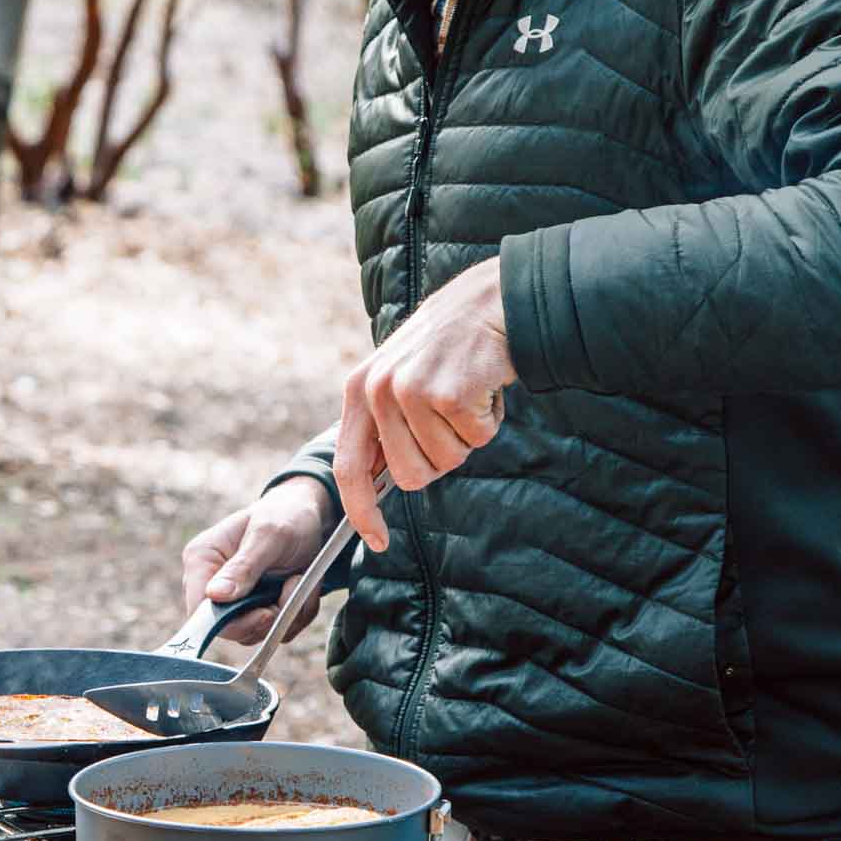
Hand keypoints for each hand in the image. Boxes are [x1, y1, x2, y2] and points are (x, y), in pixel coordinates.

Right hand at [180, 476, 335, 647]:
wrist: (311, 516)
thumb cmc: (286, 515)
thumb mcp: (268, 535)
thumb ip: (243, 567)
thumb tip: (214, 596)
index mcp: (202, 560)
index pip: (200, 610)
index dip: (231, 623)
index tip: (266, 612)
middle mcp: (212, 584)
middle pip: (229, 629)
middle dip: (267, 617)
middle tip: (291, 589)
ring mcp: (235, 599)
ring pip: (255, 633)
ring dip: (285, 615)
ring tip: (297, 581)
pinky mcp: (256, 609)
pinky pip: (275, 631)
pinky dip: (295, 615)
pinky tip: (301, 588)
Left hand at [334, 255, 514, 550]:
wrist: (492, 300)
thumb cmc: (451, 348)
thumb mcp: (402, 378)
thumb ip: (387, 426)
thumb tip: (382, 483)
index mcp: (358, 389)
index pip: (348, 467)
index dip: (362, 510)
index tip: (376, 539)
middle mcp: (376, 389)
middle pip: (409, 477)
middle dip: (440, 460)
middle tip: (453, 421)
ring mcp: (410, 391)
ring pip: (446, 461)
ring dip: (468, 437)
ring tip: (467, 396)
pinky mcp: (448, 393)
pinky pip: (477, 439)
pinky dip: (490, 421)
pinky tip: (484, 387)